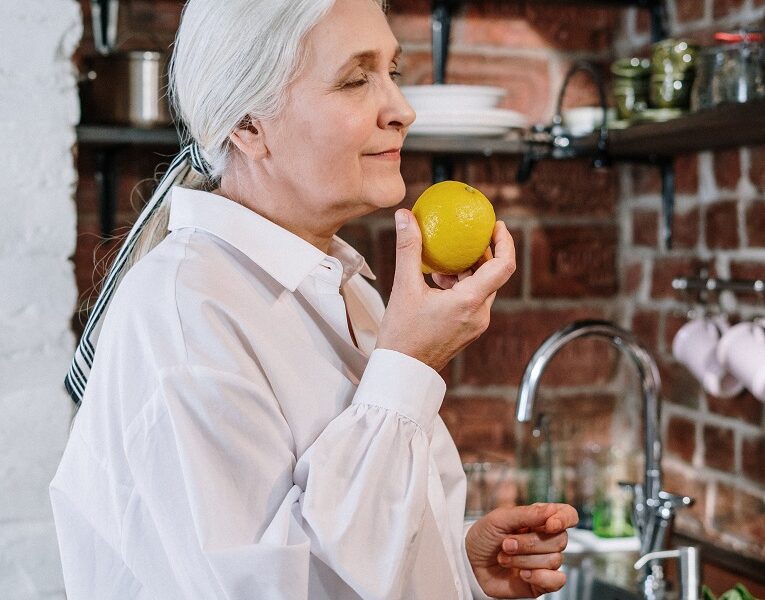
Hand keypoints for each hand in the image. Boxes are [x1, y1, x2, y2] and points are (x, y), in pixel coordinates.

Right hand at [376, 210, 515, 372]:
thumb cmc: (402, 335)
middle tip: (467, 237)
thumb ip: (408, 248)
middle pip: (493, 275)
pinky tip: (438, 282)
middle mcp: (479, 314)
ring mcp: (476, 324)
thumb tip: (405, 216)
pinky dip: (461, 286)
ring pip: (481, 288)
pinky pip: (472, 301)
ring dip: (467, 271)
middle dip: (481, 254)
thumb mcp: (404, 287)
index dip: (505, 242)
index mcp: (470, 302)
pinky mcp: (468, 330)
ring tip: (442, 264)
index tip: (497, 225)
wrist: (402, 371)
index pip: (504, 266)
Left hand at [465, 503, 578, 598]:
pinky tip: (521, 574)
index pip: (567, 515)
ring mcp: (544, 561)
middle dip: (529, 543)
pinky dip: (538, 577)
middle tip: (506, 544)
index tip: (549, 524)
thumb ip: (526, 514)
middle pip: (560, 540)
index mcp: (538, 519)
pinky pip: (557, 581)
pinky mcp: (541, 582)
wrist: (468, 563)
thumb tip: (552, 510)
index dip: (564, 519)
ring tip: (504, 558)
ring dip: (524, 559)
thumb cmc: (482, 537)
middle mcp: (545, 539)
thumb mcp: (499, 519)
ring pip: (554, 560)